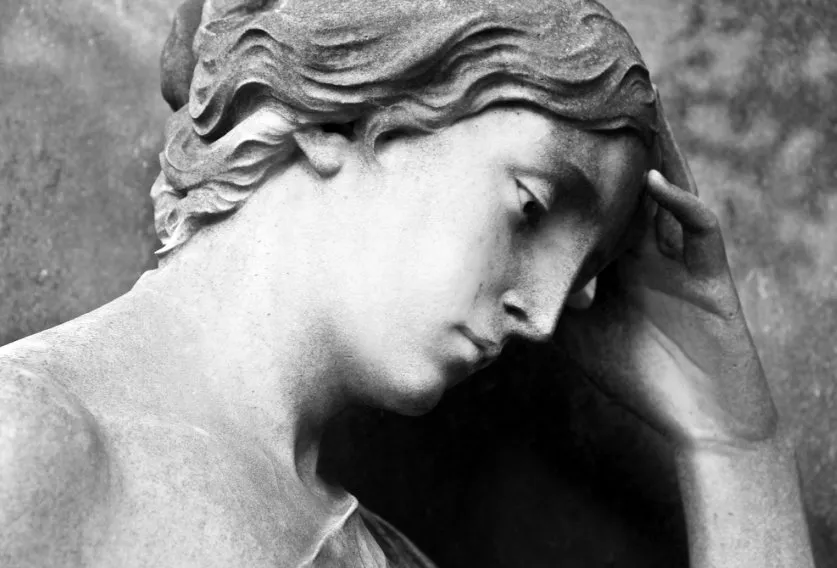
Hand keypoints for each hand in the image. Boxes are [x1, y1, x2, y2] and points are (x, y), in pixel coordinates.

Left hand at [555, 95, 776, 448]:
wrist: (697, 415)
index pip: (594, 212)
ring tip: (627, 117)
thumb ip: (548, 306)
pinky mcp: (710, 273)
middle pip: (629, 191)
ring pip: (667, 195)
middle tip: (580, 112)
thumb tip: (498, 286)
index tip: (536, 153)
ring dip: (651, 158)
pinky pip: (701, 228)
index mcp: (619, 264)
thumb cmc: (637, 374)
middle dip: (610, 155)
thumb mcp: (578, 337)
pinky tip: (654, 181)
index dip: (571, 184)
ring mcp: (681, 258)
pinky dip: (679, 204)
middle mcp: (649, 252)